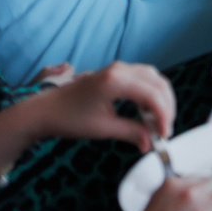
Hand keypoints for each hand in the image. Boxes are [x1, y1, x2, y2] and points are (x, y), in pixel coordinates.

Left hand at [27, 61, 174, 148]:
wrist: (45, 109)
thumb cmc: (70, 119)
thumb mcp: (102, 128)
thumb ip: (131, 132)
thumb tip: (151, 143)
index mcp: (117, 81)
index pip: (153, 95)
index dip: (163, 116)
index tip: (164, 135)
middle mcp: (122, 69)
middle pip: (158, 83)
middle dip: (166, 107)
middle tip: (165, 130)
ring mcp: (119, 68)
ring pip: (153, 78)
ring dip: (161, 99)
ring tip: (159, 121)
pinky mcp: (117, 72)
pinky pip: (144, 78)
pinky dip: (151, 93)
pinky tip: (148, 110)